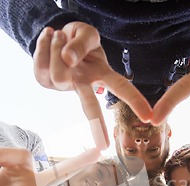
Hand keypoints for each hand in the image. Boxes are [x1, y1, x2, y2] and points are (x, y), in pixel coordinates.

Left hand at [34, 22, 152, 148]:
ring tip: (61, 36)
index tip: (149, 117)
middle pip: (91, 107)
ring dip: (58, 45)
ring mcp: (64, 85)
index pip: (121, 88)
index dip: (135, 101)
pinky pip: (40, 60)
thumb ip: (81, 43)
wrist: (55, 34)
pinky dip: (43, 42)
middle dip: (97, 126)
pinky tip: (49, 37)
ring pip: (59, 72)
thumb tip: (68, 59)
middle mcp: (84, 85)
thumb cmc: (78, 38)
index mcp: (102, 74)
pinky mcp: (44, 80)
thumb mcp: (87, 33)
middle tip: (103, 147)